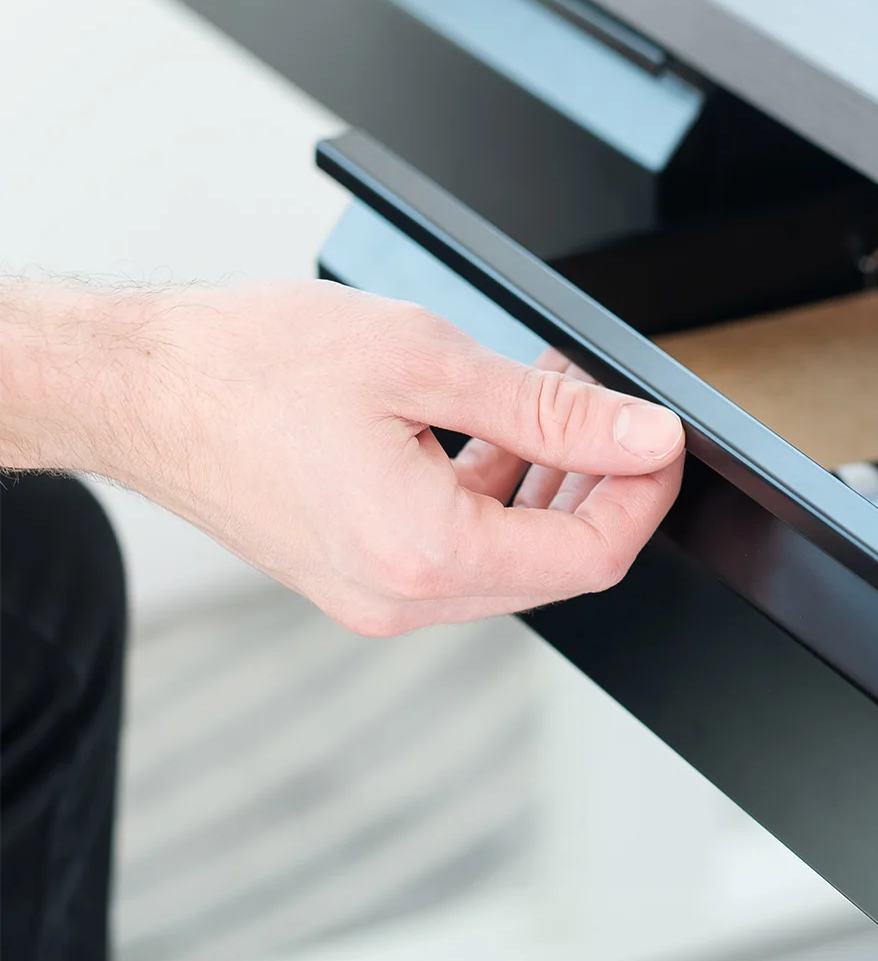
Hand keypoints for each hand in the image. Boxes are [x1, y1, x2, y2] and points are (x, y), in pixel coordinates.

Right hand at [0, 279, 683, 634]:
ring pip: (512, 558)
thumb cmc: (244, 366)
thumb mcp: (426, 362)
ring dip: (551, 485)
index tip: (662, 438)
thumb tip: (641, 435)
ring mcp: (375, 595)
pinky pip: (459, 548)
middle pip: (559, 566)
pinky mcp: (356, 575)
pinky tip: (497, 426)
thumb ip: (552, 410)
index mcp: (423, 554)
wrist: (133, 386)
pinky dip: (494, 492)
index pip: (592, 556)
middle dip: (604, 487)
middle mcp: (400, 598)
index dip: (646, 494)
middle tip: (614, 411)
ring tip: (554, 399)